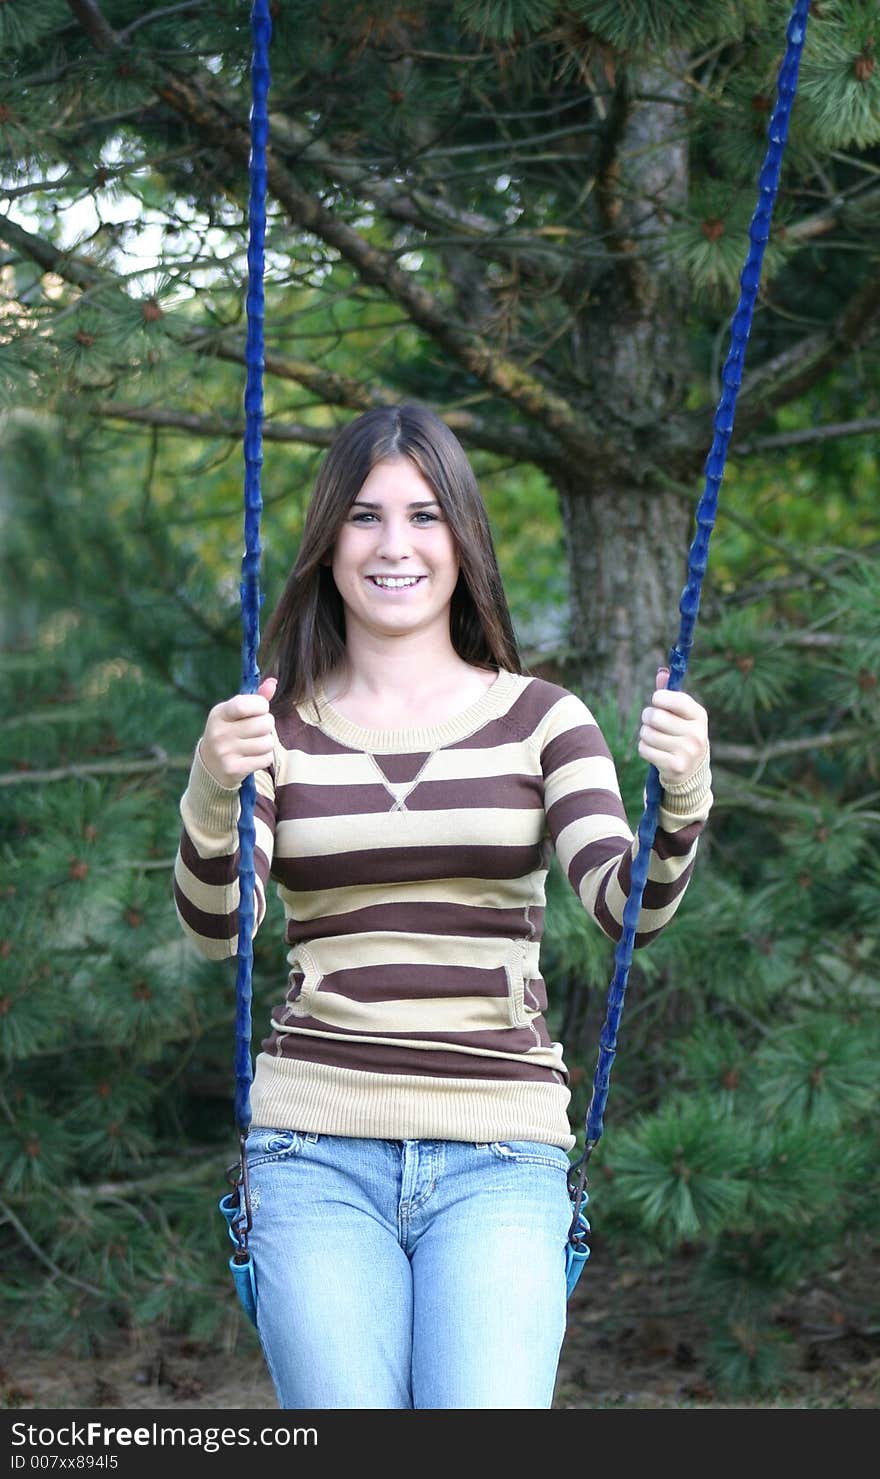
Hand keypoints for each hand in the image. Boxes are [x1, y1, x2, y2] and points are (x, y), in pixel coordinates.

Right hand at [198, 676, 277, 788]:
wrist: (210, 766)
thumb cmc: (229, 731)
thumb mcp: (235, 713)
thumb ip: (255, 698)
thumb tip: (273, 682)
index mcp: (219, 714)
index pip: (243, 705)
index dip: (261, 705)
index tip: (260, 709)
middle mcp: (219, 733)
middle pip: (263, 724)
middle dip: (267, 725)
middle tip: (258, 729)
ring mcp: (225, 753)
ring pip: (267, 742)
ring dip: (267, 743)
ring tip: (255, 743)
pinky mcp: (233, 769)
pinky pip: (265, 759)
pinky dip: (264, 757)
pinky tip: (253, 756)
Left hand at [638, 667, 708, 786]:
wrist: (691, 770)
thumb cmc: (681, 734)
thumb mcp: (680, 714)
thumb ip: (670, 694)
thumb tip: (661, 672)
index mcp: (699, 715)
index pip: (674, 699)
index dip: (659, 698)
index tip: (657, 702)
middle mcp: (697, 733)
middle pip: (655, 716)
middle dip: (647, 717)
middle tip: (652, 722)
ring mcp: (687, 751)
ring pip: (647, 733)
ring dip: (645, 734)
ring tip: (655, 738)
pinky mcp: (675, 766)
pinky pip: (644, 749)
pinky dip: (644, 749)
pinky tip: (654, 751)